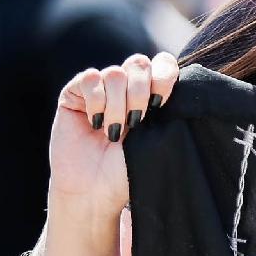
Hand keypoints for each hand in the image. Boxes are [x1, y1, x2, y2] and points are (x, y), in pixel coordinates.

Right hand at [51, 52, 180, 214]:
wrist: (95, 191)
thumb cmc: (128, 172)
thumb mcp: (157, 140)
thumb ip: (168, 111)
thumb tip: (181, 86)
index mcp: (150, 95)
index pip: (163, 63)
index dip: (164, 75)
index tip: (161, 103)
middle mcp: (126, 88)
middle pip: (139, 63)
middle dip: (140, 92)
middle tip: (136, 122)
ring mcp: (99, 89)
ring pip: (115, 72)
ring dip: (117, 104)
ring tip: (113, 132)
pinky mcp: (74, 94)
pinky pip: (89, 78)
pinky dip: (95, 101)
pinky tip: (95, 124)